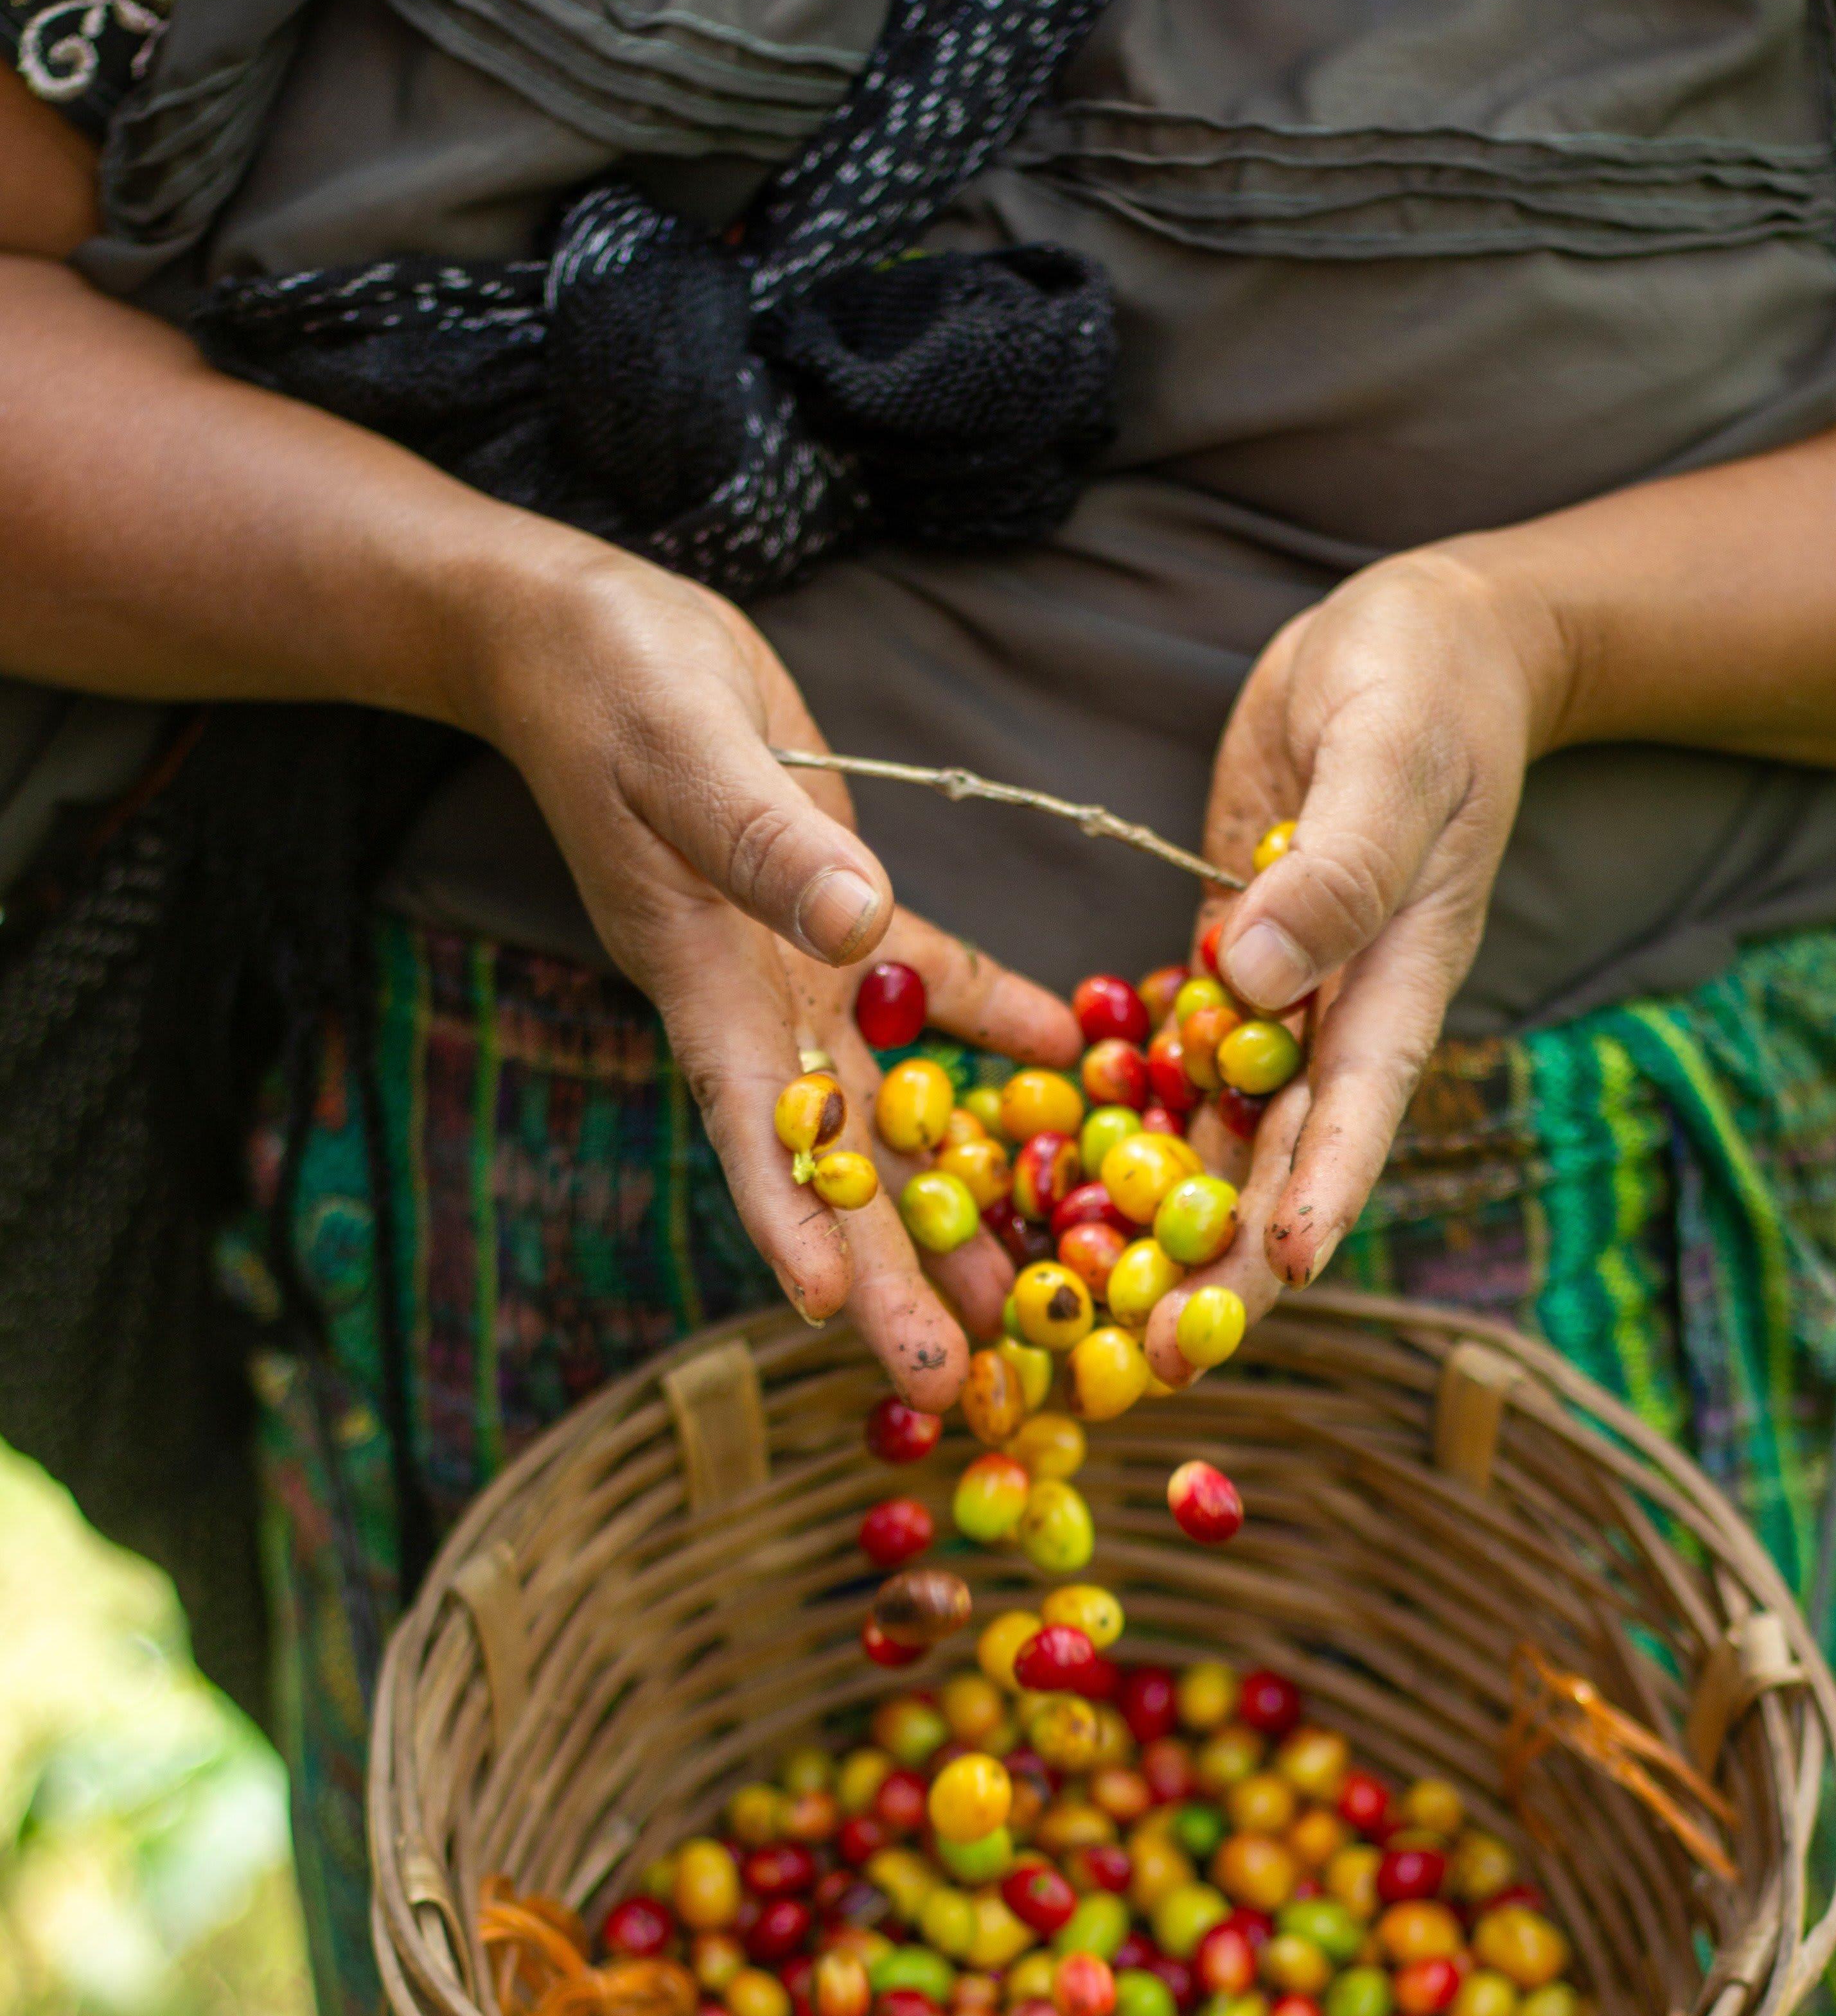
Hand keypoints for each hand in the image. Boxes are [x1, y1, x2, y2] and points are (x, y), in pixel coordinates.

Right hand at [469, 541, 1079, 1406]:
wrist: (582, 634)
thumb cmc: (612, 684)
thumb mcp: (690, 749)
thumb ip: (768, 844)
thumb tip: (856, 924)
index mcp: (704, 984)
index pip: (751, 1130)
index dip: (787, 1225)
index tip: (823, 1316)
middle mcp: (754, 1004)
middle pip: (832, 1166)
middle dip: (888, 1278)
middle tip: (957, 1381)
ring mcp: (797, 965)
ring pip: (891, 1110)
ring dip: (954, 1196)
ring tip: (1032, 1289)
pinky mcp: (840, 909)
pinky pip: (931, 987)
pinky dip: (996, 1024)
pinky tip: (1072, 1059)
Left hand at [1141, 548, 1565, 1384]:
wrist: (1410, 644)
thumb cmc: (1426, 687)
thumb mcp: (1390, 755)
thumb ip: (1334, 867)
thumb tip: (1257, 978)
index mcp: (1397, 974)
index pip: (1360, 1103)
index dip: (1323, 1193)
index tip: (1284, 1275)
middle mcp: (1335, 1011)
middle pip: (1276, 1156)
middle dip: (1219, 1263)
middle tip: (1154, 1361)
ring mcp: (1275, 1000)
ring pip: (1212, 1134)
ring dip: (1155, 1226)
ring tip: (1086, 1318)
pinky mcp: (1218, 968)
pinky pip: (1163, 1067)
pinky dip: (1115, 1129)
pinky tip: (1048, 1199)